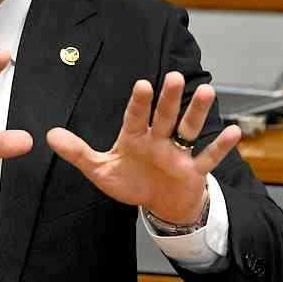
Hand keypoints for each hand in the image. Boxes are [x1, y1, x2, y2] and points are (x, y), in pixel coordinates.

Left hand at [47, 72, 240, 223]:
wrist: (160, 204)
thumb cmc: (131, 181)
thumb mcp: (100, 170)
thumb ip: (77, 152)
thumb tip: (49, 135)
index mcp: (135, 137)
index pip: (136, 116)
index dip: (139, 102)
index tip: (142, 85)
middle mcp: (158, 140)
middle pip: (164, 116)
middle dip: (169, 99)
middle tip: (174, 77)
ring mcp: (178, 153)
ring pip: (189, 129)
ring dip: (197, 112)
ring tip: (207, 91)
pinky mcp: (193, 171)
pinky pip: (208, 158)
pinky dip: (220, 146)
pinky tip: (234, 131)